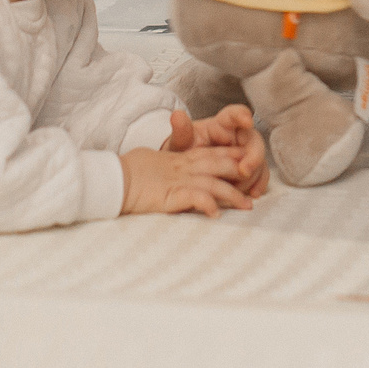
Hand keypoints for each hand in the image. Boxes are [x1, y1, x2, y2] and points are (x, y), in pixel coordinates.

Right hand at [119, 144, 256, 216]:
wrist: (111, 179)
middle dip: (240, 175)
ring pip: (213, 183)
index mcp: (179, 158)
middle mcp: (182, 167)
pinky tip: (217, 214)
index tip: (248, 163)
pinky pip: (194, 197)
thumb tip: (177, 175)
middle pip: (219, 165)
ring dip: (233, 194)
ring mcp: (177, 180)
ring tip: (247, 206)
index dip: (231, 157)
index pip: (211, 153)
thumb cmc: (128, 173)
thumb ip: (170, 167)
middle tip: (257, 186)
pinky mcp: (169, 194)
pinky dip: (208, 204)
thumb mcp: (155, 165)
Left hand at [165, 106, 268, 198]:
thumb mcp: (180, 143)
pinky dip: (259, 183)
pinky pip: (261, 174)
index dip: (242, 116)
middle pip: (253, 139)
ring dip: (253, 173)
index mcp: (220, 125)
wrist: (185, 172)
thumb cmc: (185, 152)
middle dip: (253, 155)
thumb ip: (181, 132)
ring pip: (259, 158)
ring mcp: (245, 153)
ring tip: (239, 188)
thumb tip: (177, 115)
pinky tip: (253, 193)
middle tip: (244, 170)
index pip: (233, 114)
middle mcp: (237, 136)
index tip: (248, 121)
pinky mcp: (249, 168)